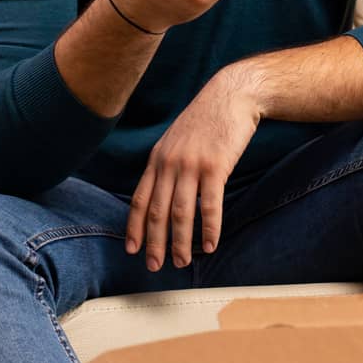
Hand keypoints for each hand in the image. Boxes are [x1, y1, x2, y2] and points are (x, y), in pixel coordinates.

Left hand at [126, 66, 262, 270]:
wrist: (230, 96)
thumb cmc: (206, 119)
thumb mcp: (176, 140)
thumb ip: (166, 164)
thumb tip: (161, 193)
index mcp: (157, 158)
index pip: (140, 200)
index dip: (135, 227)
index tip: (132, 249)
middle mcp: (170, 163)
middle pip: (157, 212)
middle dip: (155, 243)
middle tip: (155, 265)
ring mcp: (191, 165)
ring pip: (181, 213)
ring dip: (181, 242)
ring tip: (183, 261)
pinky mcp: (215, 167)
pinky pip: (210, 205)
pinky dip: (209, 228)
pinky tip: (210, 244)